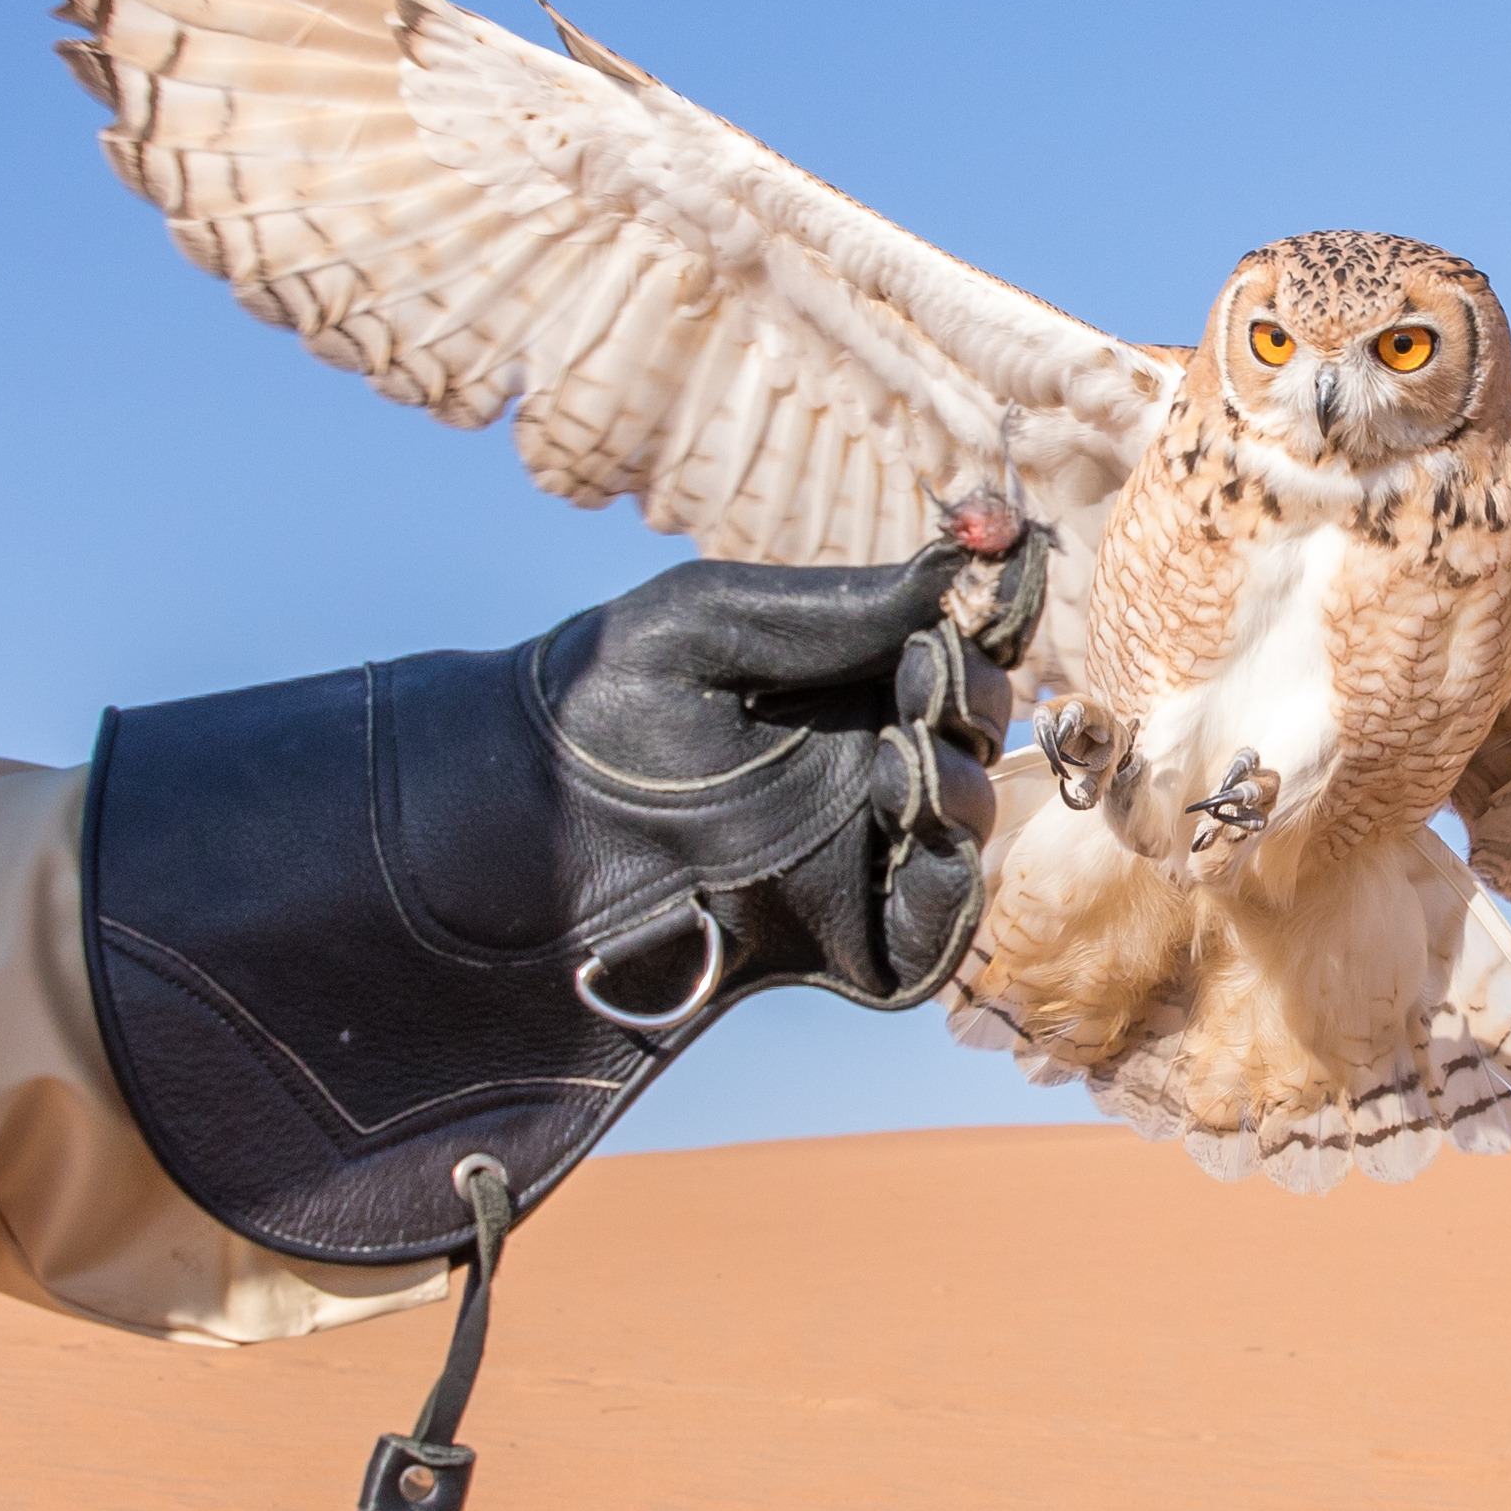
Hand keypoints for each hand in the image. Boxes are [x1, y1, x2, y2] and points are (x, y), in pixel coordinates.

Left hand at [533, 516, 1033, 1013]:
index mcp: (842, 682)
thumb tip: (953, 572)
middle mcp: (865, 763)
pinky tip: (917, 824)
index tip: (982, 594)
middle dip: (969, 695)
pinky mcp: (857, 939)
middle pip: (976, 728)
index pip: (949, 650)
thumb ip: (833, 606)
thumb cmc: (599, 704)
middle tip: (921, 676)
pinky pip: (939, 920)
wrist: (528, 827)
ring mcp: (865, 852)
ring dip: (960, 776)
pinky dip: (952, 876)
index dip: (980, 624)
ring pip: (968, 815)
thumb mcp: (708, 622)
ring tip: (901, 755)